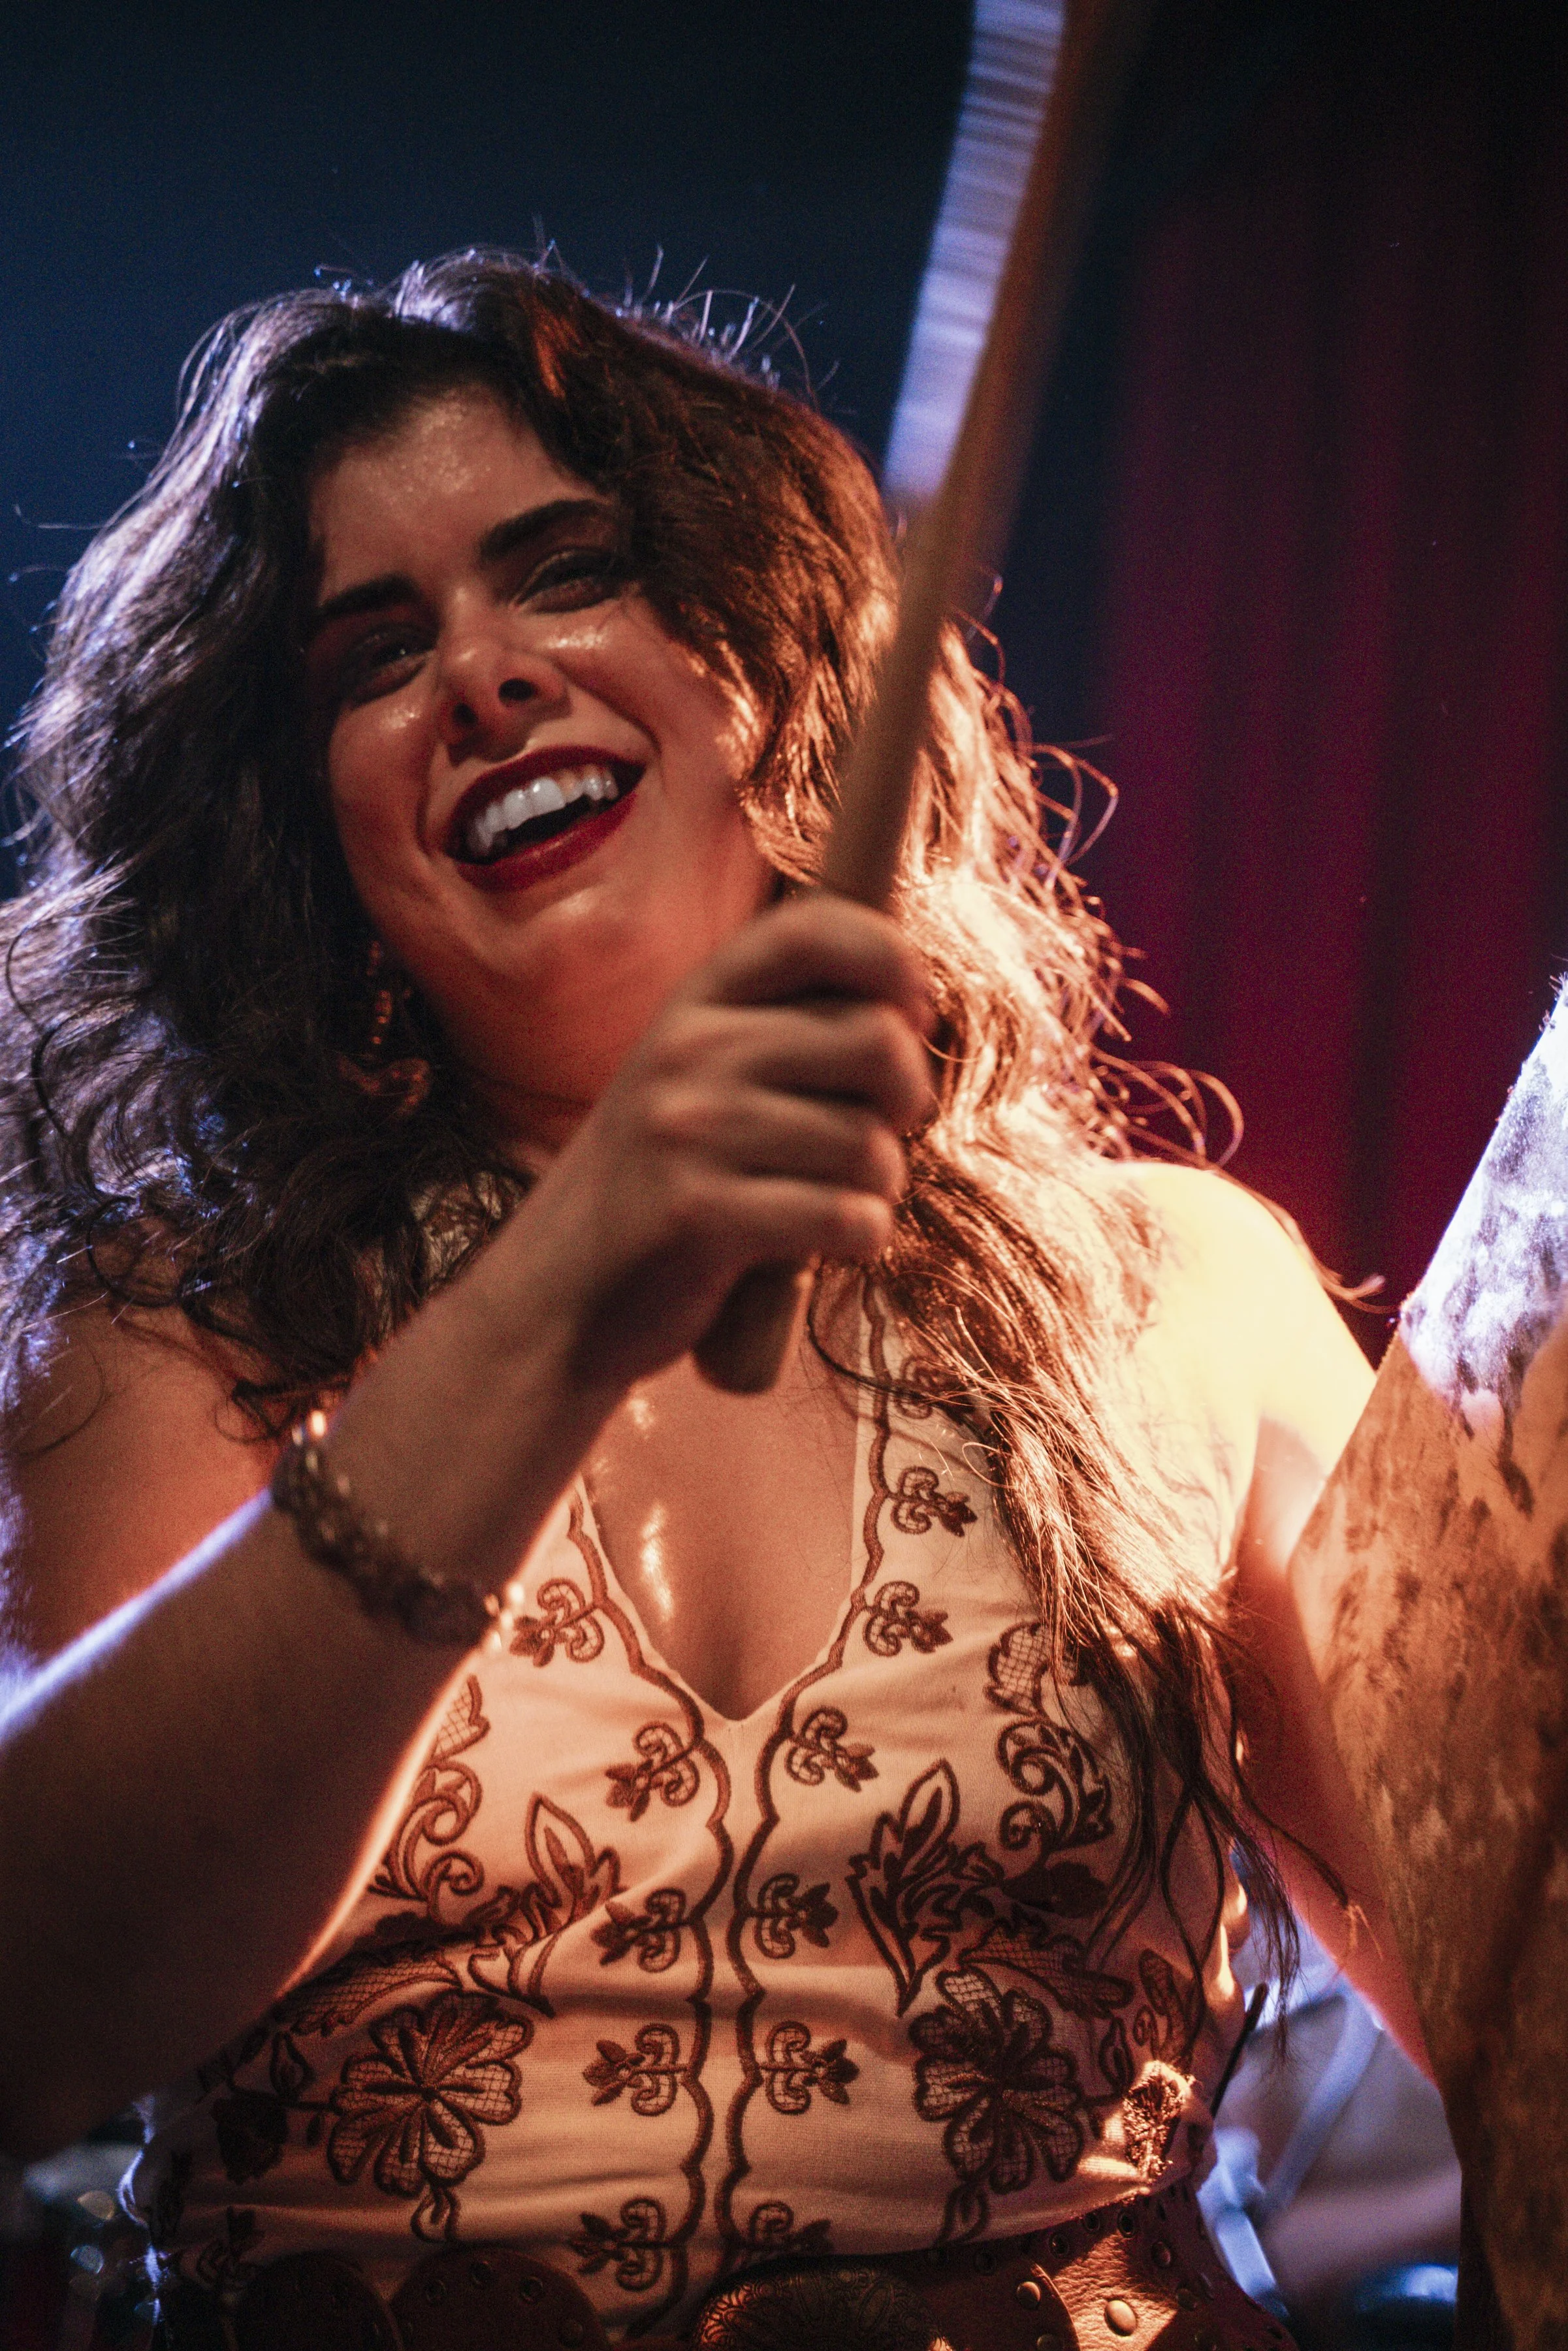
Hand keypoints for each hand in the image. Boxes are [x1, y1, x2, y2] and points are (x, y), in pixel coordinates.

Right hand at [503, 893, 935, 1396]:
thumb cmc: (660, 1182)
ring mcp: (689, 1131)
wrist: (557, 1291)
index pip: (813, 931)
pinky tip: (830, 1241)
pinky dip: (861, 1236)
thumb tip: (915, 1006)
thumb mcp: (696, 1077)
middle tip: (887, 1131)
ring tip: (842, 1200)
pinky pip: (844, 1216)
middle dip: (908, 1095)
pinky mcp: (700, 1213)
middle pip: (873, 1039)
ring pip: (867, 1143)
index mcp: (694, 1002)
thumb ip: (784, 1032)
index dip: (892, 959)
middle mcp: (688, 1050)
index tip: (916, 1013)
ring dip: (880, 1184)